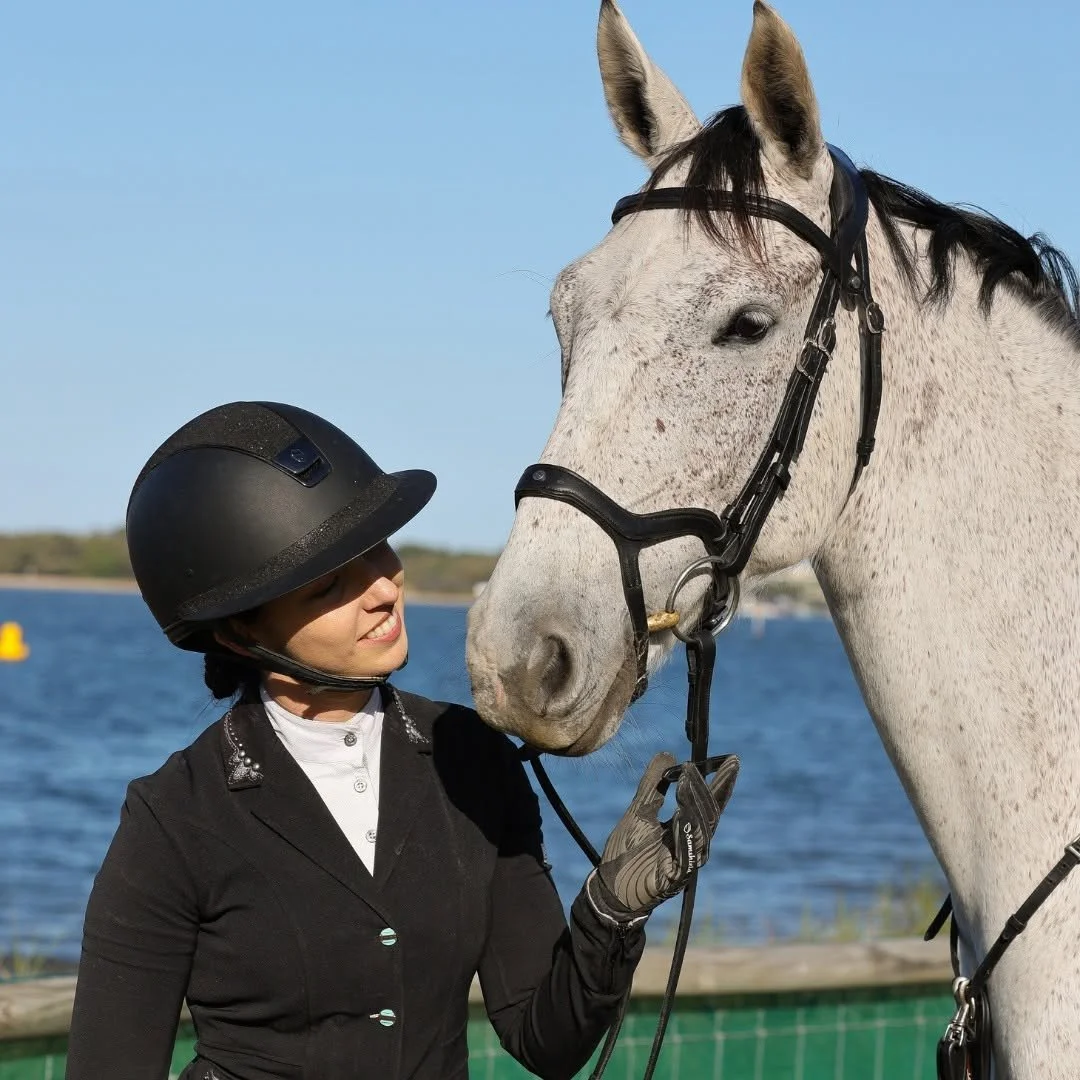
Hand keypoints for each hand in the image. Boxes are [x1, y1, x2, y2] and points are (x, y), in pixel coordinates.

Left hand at [588, 751, 739, 922]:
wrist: (610, 885)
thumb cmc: (627, 850)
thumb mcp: (639, 810)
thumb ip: (653, 785)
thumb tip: (667, 754)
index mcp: (687, 827)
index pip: (709, 801)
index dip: (721, 782)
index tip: (732, 760)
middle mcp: (693, 843)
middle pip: (710, 814)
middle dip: (712, 789)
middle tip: (710, 766)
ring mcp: (687, 861)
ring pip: (701, 830)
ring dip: (696, 804)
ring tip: (689, 780)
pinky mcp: (676, 878)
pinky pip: (687, 855)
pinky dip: (686, 835)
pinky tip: (682, 816)